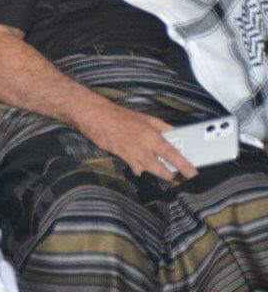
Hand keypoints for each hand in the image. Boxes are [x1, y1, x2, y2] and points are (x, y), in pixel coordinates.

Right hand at [78, 101, 196, 181]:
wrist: (98, 117)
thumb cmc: (122, 116)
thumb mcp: (147, 118)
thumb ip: (163, 127)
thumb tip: (176, 133)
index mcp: (153, 137)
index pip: (173, 155)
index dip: (185, 166)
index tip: (193, 174)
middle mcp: (144, 149)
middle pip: (161, 170)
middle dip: (169, 174)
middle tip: (173, 174)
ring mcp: (132, 155)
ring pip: (149, 171)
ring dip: (155, 172)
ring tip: (159, 170)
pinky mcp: (122, 158)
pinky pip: (136, 169)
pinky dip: (140, 169)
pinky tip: (140, 165)